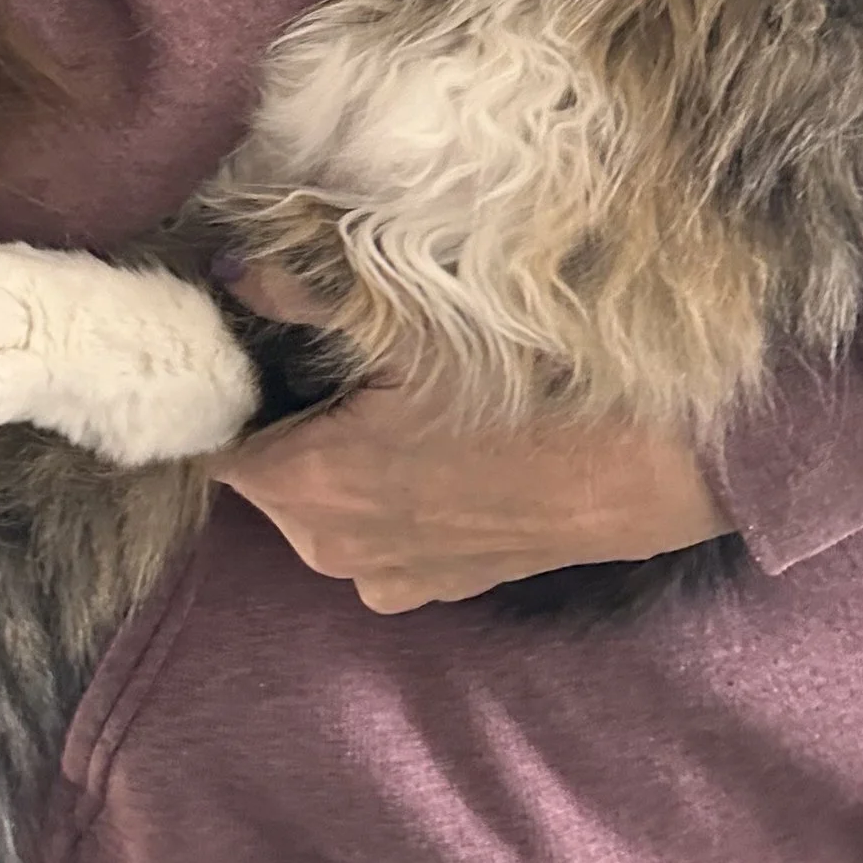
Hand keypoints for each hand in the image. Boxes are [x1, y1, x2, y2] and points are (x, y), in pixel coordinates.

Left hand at [213, 267, 733, 611]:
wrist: (643, 467)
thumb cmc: (525, 387)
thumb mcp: (409, 319)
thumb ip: (302, 292)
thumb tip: (231, 273)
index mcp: (304, 487)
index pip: (219, 445)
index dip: (235, 397)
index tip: (264, 355)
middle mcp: (330, 552)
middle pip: (272, 478)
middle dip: (295, 426)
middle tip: (346, 367)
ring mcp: (388, 580)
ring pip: (329, 508)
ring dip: (346, 465)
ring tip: (403, 406)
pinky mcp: (441, 589)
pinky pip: (385, 537)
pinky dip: (397, 500)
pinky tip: (445, 453)